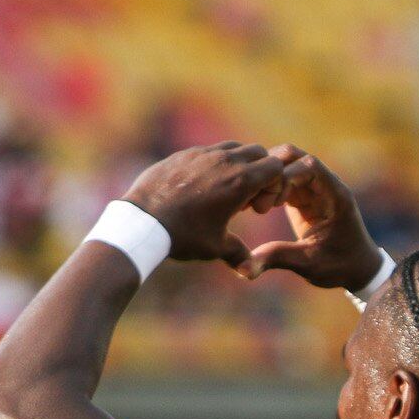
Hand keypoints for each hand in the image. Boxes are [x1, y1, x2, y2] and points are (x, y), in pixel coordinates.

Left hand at [121, 142, 288, 265]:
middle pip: (259, 153)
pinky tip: (202, 188)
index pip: (277, 167)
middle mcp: (225, 161)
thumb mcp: (215, 247)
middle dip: (260, 172)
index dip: (275, 187)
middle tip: (246, 199)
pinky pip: (210, 151)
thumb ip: (238, 254)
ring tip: (224, 192)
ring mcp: (203, 153)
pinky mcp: (184, 153)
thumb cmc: (183, 235)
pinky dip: (215, 164)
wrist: (142, 221)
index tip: (257, 209)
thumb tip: (249, 270)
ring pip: (234, 148)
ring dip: (238, 165)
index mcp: (241, 181)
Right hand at [236, 145, 385, 291]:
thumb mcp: (309, 265)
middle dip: (271, 174)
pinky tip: (252, 207)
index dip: (286, 177)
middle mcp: (325, 185)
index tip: (273, 204)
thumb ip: (278, 258)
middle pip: (293, 157)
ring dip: (265, 181)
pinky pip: (280, 181)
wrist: (355, 270)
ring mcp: (313, 188)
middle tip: (256, 203)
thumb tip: (244, 268)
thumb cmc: (340, 267)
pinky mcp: (302, 197)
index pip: (310, 165)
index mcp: (335, 195)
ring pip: (283, 166)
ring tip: (251, 206)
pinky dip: (265, 190)